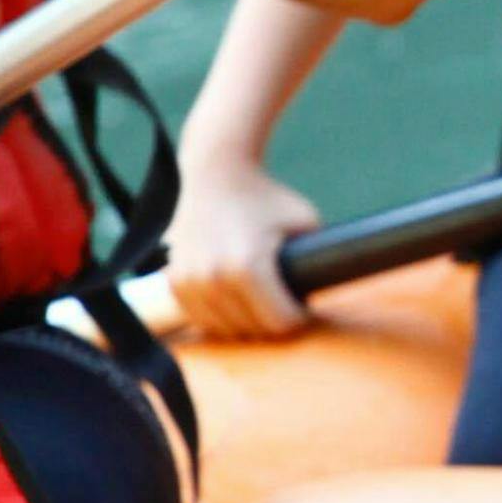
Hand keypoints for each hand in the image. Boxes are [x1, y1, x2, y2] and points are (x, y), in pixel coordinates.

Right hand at [165, 157, 320, 339]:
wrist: (215, 174)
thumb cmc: (265, 197)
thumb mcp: (305, 220)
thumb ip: (318, 255)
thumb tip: (326, 287)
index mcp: (248, 267)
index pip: (278, 321)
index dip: (297, 318)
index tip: (304, 309)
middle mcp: (214, 278)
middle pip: (252, 328)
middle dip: (273, 323)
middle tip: (286, 308)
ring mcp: (190, 282)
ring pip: (224, 328)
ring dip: (245, 325)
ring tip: (263, 307)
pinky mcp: (175, 282)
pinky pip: (200, 318)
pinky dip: (219, 318)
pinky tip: (237, 307)